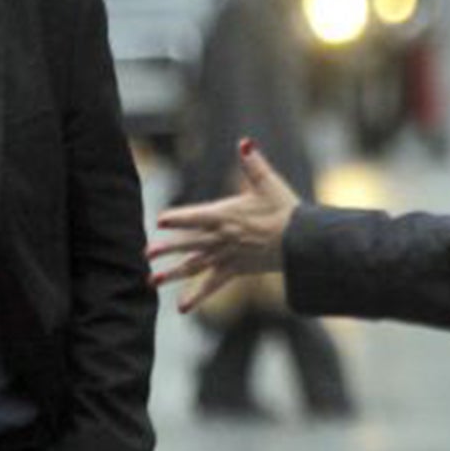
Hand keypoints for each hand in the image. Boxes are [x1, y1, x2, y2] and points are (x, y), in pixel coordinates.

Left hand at [148, 139, 300, 313]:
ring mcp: (227, 256)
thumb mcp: (269, 183)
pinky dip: (197, 296)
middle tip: (147, 253)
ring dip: (173, 273)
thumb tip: (245, 142)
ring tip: (152, 279)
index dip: (178, 218)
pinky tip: (182, 308)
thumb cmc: (286, 209)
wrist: (302, 242)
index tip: (160, 220)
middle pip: (190, 243)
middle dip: (167, 248)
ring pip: (195, 265)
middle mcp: (223, 238)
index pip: (196, 216)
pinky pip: (212, 285)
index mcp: (226, 215)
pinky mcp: (235, 270)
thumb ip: (253, 163)